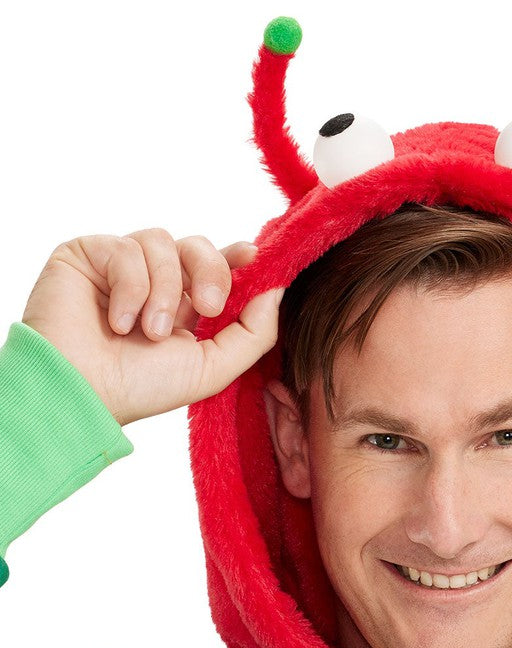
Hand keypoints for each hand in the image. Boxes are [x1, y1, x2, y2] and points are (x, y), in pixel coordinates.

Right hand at [22, 229, 283, 425]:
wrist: (85, 393)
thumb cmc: (143, 388)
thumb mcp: (214, 368)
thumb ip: (253, 332)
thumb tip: (277, 289)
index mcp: (182, 307)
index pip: (214, 266)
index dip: (234, 256)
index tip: (252, 256)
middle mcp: (153, 282)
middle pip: (196, 245)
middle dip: (209, 271)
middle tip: (206, 306)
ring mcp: (120, 266)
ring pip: (162, 242)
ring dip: (163, 290)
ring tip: (148, 332)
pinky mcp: (88, 254)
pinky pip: (125, 248)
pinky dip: (130, 287)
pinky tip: (118, 322)